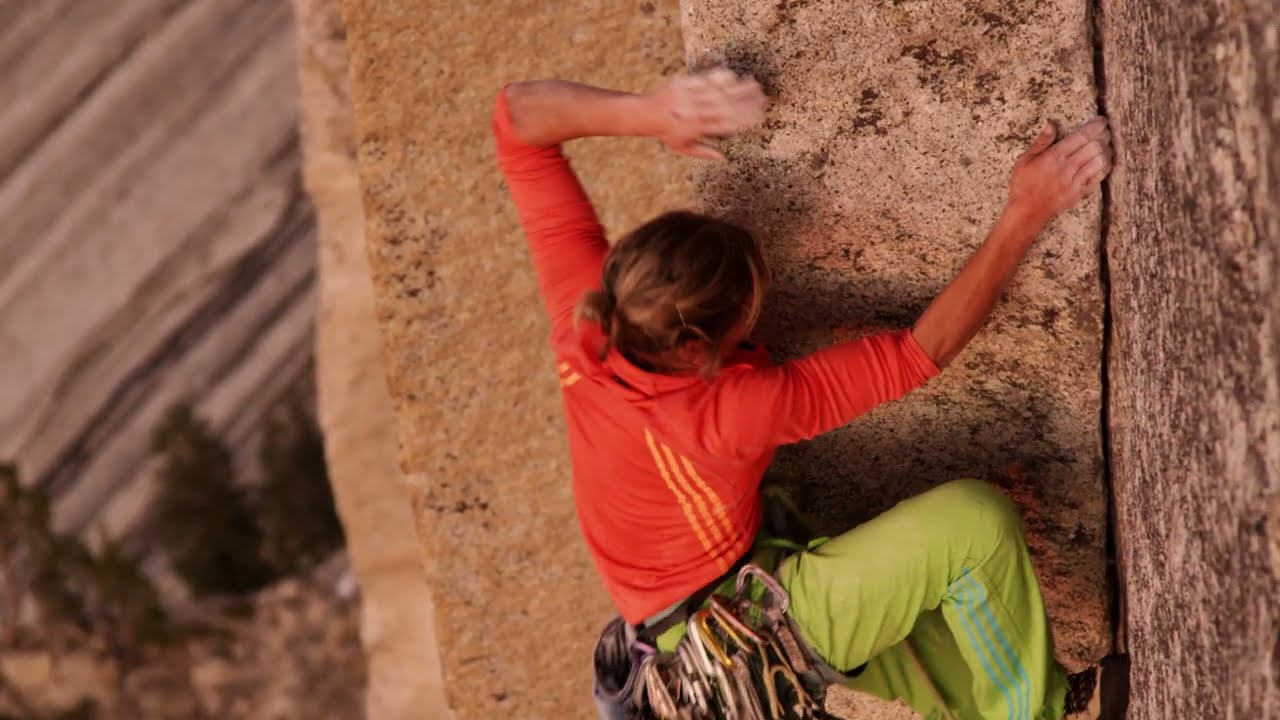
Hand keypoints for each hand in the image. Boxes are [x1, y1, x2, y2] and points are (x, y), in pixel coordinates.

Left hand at [644, 68, 767, 159]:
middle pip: (728, 106)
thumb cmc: (667, 133)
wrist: (646, 113)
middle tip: (763, 96)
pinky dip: (721, 77)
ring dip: (739, 88)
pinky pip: (707, 79)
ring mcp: (692, 97)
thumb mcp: (683, 148)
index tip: (759, 115)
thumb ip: (704, 152)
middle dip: (748, 101)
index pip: (728, 123)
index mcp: (699, 128)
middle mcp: (697, 112)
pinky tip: (733, 76)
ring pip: (720, 92)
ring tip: (754, 84)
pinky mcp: (686, 84)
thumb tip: (724, 158)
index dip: (746, 119)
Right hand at [1006, 116, 1112, 228]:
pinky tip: (1105, 161)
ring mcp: (1076, 180)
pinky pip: (1099, 176)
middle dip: (1104, 135)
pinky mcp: (1080, 192)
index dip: (1096, 126)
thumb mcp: (1024, 161)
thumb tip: (1051, 125)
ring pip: (1101, 160)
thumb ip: (1040, 142)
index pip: (1082, 136)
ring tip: (1106, 145)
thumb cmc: (1023, 185)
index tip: (1102, 121)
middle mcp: (1068, 167)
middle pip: (1095, 146)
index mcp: (1055, 156)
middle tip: (1106, 131)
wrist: (1027, 211)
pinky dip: (1106, 166)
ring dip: (1107, 150)